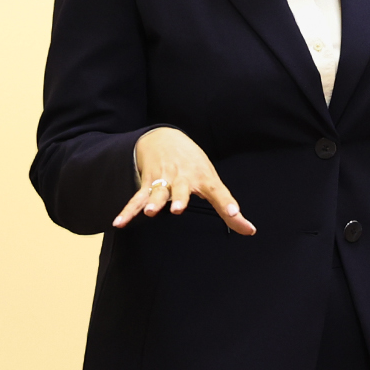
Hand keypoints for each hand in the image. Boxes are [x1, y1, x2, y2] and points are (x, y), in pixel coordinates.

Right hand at [114, 127, 255, 234]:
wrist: (165, 138)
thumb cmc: (194, 165)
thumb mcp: (212, 180)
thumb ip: (228, 208)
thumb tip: (250, 231)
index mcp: (204, 178)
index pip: (219, 193)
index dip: (227, 204)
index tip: (235, 215)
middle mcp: (183, 179)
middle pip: (182, 189)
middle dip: (180, 198)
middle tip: (179, 208)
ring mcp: (164, 181)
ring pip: (158, 192)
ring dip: (154, 201)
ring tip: (151, 212)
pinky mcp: (147, 184)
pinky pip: (137, 199)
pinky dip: (128, 211)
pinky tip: (119, 223)